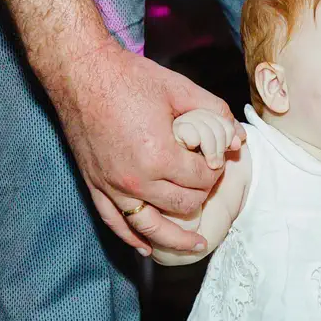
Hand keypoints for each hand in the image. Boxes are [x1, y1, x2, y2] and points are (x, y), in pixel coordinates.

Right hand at [56, 48, 238, 255]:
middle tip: (205, 182)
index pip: (201, 179)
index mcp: (159, 156)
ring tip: (196, 245)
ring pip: (153, 226)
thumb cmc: (129, 78)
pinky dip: (133, 239)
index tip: (214, 160)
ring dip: (176, 238)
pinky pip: (116, 223)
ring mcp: (113, 186)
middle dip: (201, 195)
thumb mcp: (179, 89)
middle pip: (183, 205)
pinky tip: (147, 248)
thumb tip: (238, 139)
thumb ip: (214, 114)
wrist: (81, 73)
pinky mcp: (95, 186)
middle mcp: (136, 179)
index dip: (215, 171)